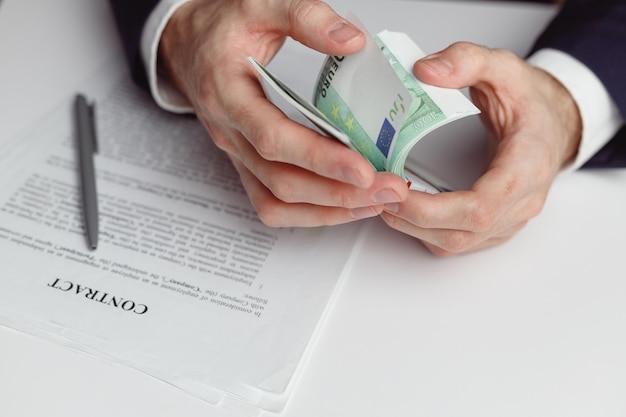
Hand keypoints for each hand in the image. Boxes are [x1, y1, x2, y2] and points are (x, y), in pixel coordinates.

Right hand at [158, 0, 408, 226]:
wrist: (190, 46)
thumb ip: (304, 16)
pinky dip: (310, 213)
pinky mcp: (247, 165)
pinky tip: (345, 206)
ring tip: (375, 202)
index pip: (273, 138)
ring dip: (329, 209)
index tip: (363, 169)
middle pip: (282, 181)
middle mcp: (230, 134)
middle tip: (388, 190)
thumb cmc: (222, 29)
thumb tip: (351, 41)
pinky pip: (273, 204)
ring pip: (278, 201)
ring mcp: (237, 155)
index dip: (319, 158)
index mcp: (228, 95)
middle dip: (339, 192)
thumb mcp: (259, 5)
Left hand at [381, 42, 581, 255]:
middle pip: (462, 233)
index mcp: (528, 166)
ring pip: (457, 244)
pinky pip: (458, 242)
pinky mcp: (497, 228)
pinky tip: (406, 209)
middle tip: (377, 193)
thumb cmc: (531, 102)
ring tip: (384, 200)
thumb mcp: (503, 67)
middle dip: (412, 219)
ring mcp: (511, 220)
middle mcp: (522, 202)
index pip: (480, 208)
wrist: (553, 124)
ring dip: (413, 228)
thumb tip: (425, 72)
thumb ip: (467, 60)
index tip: (396, 192)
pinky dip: (426, 231)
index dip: (433, 209)